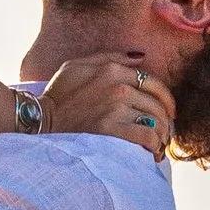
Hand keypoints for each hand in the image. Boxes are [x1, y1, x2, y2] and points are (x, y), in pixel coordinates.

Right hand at [38, 52, 175, 156]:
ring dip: (161, 136)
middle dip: (165, 121)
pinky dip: (153, 146)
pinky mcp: (111, 130)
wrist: (40, 121)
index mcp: (112, 69)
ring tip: (158, 146)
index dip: (166, 99)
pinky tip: (150, 153)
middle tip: (164, 133)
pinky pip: (146, 137)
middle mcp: (117, 86)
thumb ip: (110, 58)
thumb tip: (141, 56)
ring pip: (155, 121)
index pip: (153, 82)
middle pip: (157, 104)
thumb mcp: (77, 65)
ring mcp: (115, 108)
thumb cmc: (57, 95)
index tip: (169, 111)